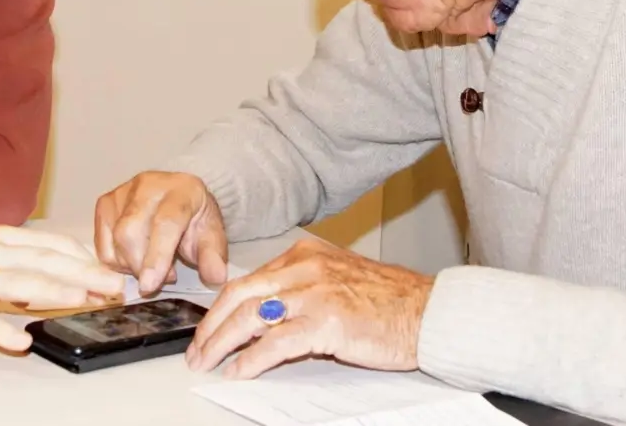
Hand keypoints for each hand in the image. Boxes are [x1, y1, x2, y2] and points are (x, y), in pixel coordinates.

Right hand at [0, 225, 125, 351]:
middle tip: (114, 287)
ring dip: (54, 291)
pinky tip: (22, 341)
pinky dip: (1, 331)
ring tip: (83, 301)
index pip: (50, 245)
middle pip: (42, 262)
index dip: (83, 258)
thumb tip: (61, 272)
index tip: (112, 271)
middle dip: (83, 274)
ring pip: (18, 283)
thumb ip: (16, 259)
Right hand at [94, 171, 227, 294]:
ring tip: (151, 267)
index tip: (149, 286)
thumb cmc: (194, 219)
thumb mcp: (212, 236)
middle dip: (140, 266)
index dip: (156, 257)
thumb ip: (214, 256)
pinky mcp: (106, 203)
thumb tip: (215, 277)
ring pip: (114, 238)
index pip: (165, 222)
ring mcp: (123, 192)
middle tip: (160, 280)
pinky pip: (102, 243)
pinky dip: (116, 261)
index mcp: (182, 189)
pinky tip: (134, 259)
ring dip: (130, 265)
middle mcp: (148, 184)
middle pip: (130, 231)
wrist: (179, 197)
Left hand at [185, 236, 434, 378]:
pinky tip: (240, 370)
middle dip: (210, 325)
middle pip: (239, 295)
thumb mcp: (337, 280)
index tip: (207, 326)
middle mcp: (304, 268)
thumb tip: (266, 315)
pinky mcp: (326, 321)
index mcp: (304, 255)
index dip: (221, 306)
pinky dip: (251, 360)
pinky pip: (275, 343)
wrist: (428, 312)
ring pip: (249, 316)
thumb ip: (302, 289)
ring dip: (221, 343)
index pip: (247, 279)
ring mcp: (314, 293)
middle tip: (196, 349)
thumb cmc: (390, 302)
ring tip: (207, 361)